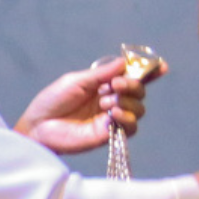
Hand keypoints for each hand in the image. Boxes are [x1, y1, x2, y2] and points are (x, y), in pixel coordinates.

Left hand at [17, 54, 164, 154]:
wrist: (38, 126)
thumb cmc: (53, 101)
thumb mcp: (77, 81)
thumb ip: (101, 74)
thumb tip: (124, 63)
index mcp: (104, 85)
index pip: (131, 77)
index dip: (148, 72)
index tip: (161, 66)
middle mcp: (112, 101)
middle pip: (139, 92)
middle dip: (132, 85)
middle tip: (115, 84)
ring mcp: (111, 118)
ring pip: (138, 109)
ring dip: (126, 101)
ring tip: (105, 102)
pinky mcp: (109, 135)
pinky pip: (130, 126)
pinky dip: (126, 118)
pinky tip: (112, 114)